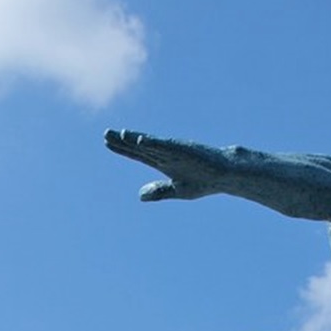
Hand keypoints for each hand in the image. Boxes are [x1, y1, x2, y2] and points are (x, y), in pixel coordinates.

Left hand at [104, 129, 224, 200]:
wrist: (224, 175)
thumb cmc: (203, 181)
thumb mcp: (177, 190)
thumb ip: (158, 191)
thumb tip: (139, 196)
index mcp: (163, 162)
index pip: (138, 154)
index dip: (123, 148)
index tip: (107, 143)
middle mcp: (166, 153)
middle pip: (140, 146)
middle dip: (123, 140)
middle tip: (105, 133)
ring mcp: (174, 150)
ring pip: (150, 144)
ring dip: (135, 139)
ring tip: (120, 134)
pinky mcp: (184, 149)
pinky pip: (165, 145)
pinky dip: (152, 143)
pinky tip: (139, 140)